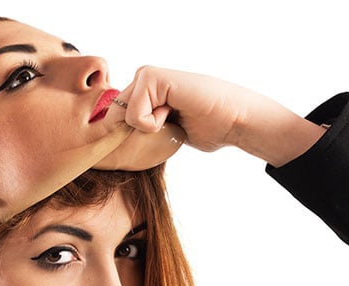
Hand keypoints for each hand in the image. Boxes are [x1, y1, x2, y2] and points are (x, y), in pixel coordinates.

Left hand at [114, 67, 326, 165]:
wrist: (234, 121)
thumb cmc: (210, 128)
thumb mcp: (168, 133)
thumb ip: (146, 131)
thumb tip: (122, 146)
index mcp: (146, 92)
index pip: (115, 118)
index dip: (125, 138)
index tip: (153, 139)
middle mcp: (144, 80)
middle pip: (114, 118)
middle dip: (134, 135)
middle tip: (167, 129)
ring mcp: (146, 76)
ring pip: (123, 117)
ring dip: (150, 129)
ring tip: (176, 118)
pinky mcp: (151, 77)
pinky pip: (134, 116)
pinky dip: (154, 124)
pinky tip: (175, 112)